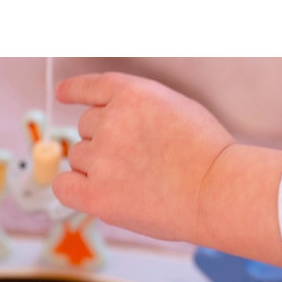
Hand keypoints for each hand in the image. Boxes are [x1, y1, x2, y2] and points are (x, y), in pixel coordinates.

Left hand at [52, 72, 235, 243]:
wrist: (218, 191)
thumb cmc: (208, 155)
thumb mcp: (176, 108)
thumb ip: (139, 108)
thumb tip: (109, 119)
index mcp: (133, 94)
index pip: (92, 87)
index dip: (74, 91)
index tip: (63, 94)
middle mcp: (112, 121)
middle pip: (85, 127)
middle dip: (105, 141)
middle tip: (137, 161)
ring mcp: (102, 158)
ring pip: (79, 157)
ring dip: (97, 167)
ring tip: (135, 180)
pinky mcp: (97, 194)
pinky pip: (65, 186)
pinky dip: (74, 188)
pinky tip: (92, 193)